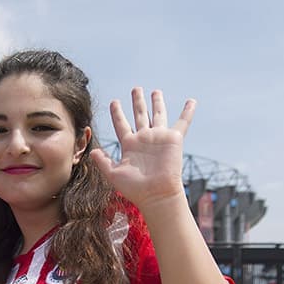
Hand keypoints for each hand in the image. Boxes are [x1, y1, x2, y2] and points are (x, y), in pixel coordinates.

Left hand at [90, 87, 192, 209]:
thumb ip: (102, 161)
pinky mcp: (173, 139)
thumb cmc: (135, 188)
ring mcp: (159, 138)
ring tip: (155, 91)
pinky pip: (183, 122)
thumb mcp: (113, 174)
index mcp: (130, 145)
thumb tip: (91, 151)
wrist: (156, 194)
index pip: (121, 124)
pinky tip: (192, 100)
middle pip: (140, 115)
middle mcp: (144, 139)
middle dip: (137, 101)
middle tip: (135, 89)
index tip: (114, 101)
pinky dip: (188, 112)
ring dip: (157, 102)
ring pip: (158, 114)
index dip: (117, 113)